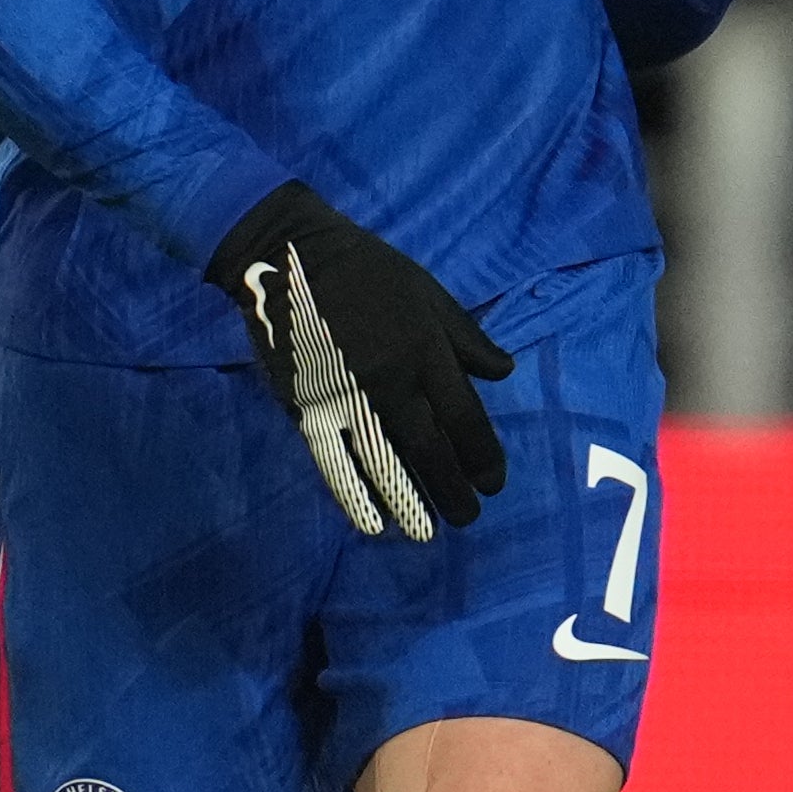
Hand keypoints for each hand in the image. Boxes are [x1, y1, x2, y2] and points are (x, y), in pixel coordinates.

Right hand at [208, 182, 515, 537]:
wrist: (289, 259)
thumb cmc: (368, 271)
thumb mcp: (428, 292)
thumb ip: (466, 337)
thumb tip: (504, 371)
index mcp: (426, 348)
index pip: (464, 416)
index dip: (482, 454)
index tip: (494, 482)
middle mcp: (393, 378)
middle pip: (432, 447)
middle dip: (454, 487)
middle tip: (469, 516)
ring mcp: (347, 395)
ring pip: (386, 462)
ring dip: (411, 502)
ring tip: (428, 532)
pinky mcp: (306, 406)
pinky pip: (334, 462)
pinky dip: (354, 496)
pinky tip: (372, 523)